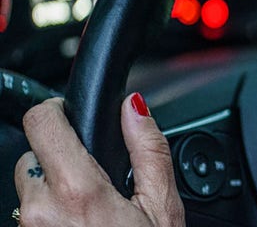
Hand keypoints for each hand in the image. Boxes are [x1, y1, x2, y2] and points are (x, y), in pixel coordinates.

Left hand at [14, 94, 184, 226]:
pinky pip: (27, 219)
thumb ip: (149, 149)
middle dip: (58, 159)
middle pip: (32, 155)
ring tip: (85, 216)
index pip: (42, 122)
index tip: (70, 116)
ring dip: (50, 192)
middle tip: (92, 182)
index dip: (56, 111)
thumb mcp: (162, 208)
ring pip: (27, 190)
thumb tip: (136, 107)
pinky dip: (47, 218)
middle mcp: (40, 211)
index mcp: (79, 191)